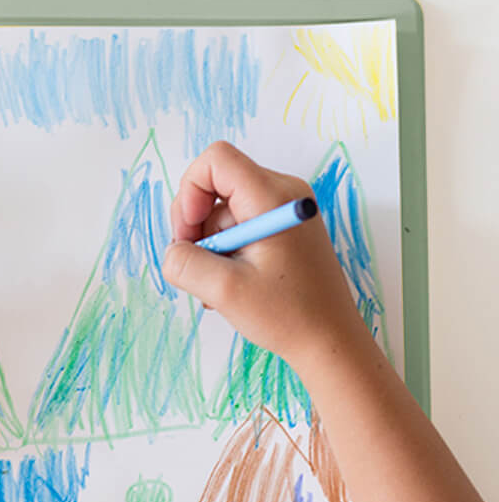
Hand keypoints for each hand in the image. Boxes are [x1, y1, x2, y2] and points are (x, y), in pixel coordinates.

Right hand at [162, 141, 369, 374]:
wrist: (329, 341)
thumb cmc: (289, 315)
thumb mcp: (224, 291)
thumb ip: (185, 263)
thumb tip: (173, 252)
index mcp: (272, 197)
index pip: (215, 160)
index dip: (189, 191)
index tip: (190, 232)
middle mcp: (281, 194)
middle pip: (215, 186)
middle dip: (195, 225)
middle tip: (199, 265)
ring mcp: (283, 211)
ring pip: (222, 212)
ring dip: (210, 246)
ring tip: (220, 285)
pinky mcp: (282, 229)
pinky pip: (237, 227)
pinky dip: (224, 252)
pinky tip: (231, 283)